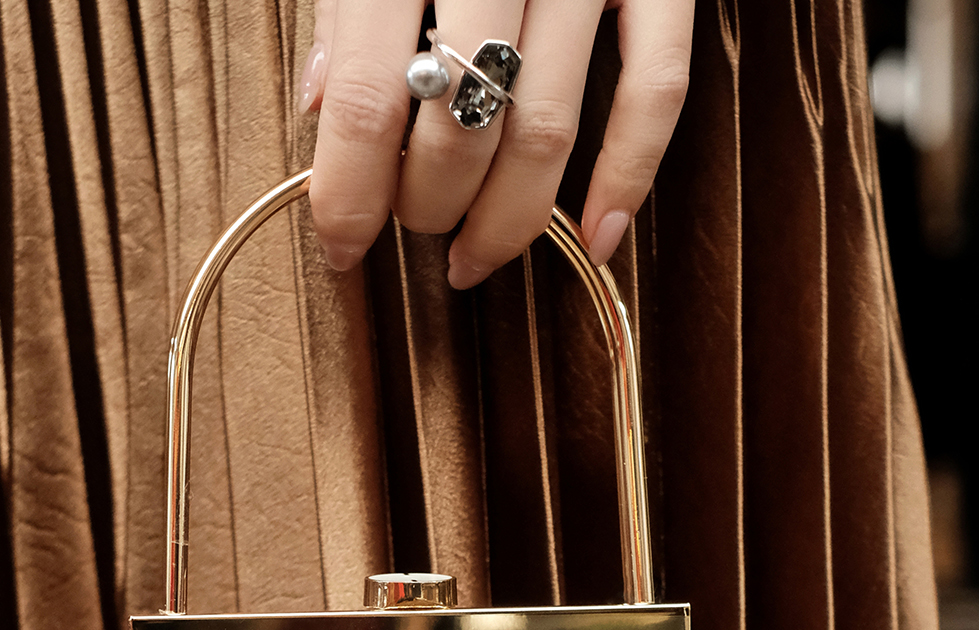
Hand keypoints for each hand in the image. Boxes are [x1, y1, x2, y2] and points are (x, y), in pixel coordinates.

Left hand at [299, 0, 692, 285]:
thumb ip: (346, 9)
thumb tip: (322, 113)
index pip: (373, 97)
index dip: (351, 192)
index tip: (342, 245)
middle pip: (463, 125)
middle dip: (429, 205)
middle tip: (412, 226)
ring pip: (549, 129)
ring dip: (508, 218)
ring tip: (474, 255)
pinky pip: (657, 89)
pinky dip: (629, 175)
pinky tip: (596, 235)